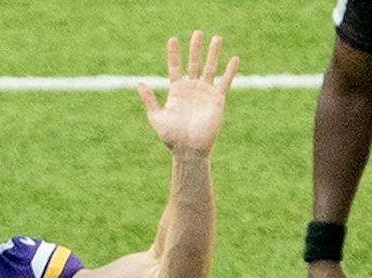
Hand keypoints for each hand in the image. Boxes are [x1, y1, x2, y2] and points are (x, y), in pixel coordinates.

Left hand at [137, 31, 238, 156]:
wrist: (189, 149)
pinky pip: (225, 82)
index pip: (174, 68)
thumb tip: (138, 83)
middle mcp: (191, 89)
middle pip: (193, 63)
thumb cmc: (171, 137)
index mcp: (176, 91)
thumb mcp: (156, 117)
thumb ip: (149, 100)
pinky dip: (230, 71)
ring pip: (210, 68)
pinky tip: (234, 58)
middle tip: (198, 33)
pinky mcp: (217, 100)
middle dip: (195, 49)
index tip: (172, 40)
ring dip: (213, 54)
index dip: (173, 54)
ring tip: (216, 38)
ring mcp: (205, 93)